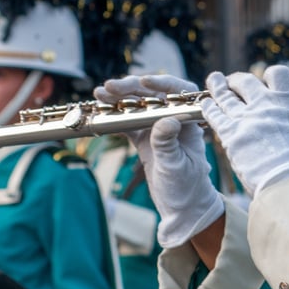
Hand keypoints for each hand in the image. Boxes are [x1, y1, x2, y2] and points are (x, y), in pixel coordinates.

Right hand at [96, 75, 222, 246]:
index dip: (163, 83)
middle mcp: (174, 120)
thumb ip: (168, 143)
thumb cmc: (186, 187)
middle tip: (109, 87)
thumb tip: (165, 120)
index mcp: (189, 123)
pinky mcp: (145, 138)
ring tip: (99, 94)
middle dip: (132, 88)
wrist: (182, 207)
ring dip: (119, 98)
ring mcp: (158, 128)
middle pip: (154, 95)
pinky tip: (101, 109)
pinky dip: (115, 115)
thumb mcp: (176, 166)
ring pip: (138, 106)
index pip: (180, 93)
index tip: (144, 81)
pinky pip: (129, 121)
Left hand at [200, 65, 288, 196]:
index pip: (278, 74)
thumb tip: (288, 122)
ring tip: (214, 80)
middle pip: (246, 81)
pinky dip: (209, 107)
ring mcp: (245, 118)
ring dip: (218, 86)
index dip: (270, 75)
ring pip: (226, 94)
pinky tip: (206, 104)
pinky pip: (214, 114)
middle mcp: (264, 105)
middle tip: (234, 83)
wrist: (286, 180)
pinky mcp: (229, 134)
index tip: (266, 80)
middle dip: (239, 80)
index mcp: (286, 103)